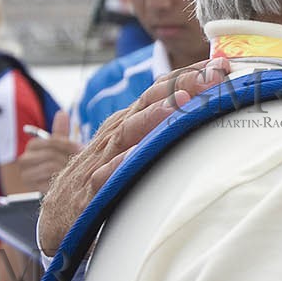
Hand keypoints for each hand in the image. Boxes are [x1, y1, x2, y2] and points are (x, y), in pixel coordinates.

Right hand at [17, 111, 77, 191]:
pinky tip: (65, 181)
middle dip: (68, 159)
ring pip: (50, 167)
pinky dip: (59, 181)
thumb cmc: (55, 163)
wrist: (45, 185)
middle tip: (79, 163)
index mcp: (33, 145)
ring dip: (65, 170)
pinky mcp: (30, 187)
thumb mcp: (58, 147)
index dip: (68, 145)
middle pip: (51, 155)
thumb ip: (60, 132)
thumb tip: (62, 113)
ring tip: (73, 172)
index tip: (81, 149)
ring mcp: (26, 174)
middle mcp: (25, 158)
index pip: (52, 141)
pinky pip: (48, 182)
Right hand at [38, 58, 230, 253]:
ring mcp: (100, 161)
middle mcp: (115, 136)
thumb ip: (159, 129)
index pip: (160, 92)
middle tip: (215, 75)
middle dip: (182, 86)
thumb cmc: (102, 178)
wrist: (59, 215)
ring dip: (154, 116)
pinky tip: (135, 156)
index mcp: (127, 124)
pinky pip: (103, 176)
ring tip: (181, 103)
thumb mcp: (132, 147)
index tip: (222, 65)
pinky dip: (118, 165)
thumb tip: (201, 109)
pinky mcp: (88, 192)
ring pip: (127, 132)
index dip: (189, 76)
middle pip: (149, 103)